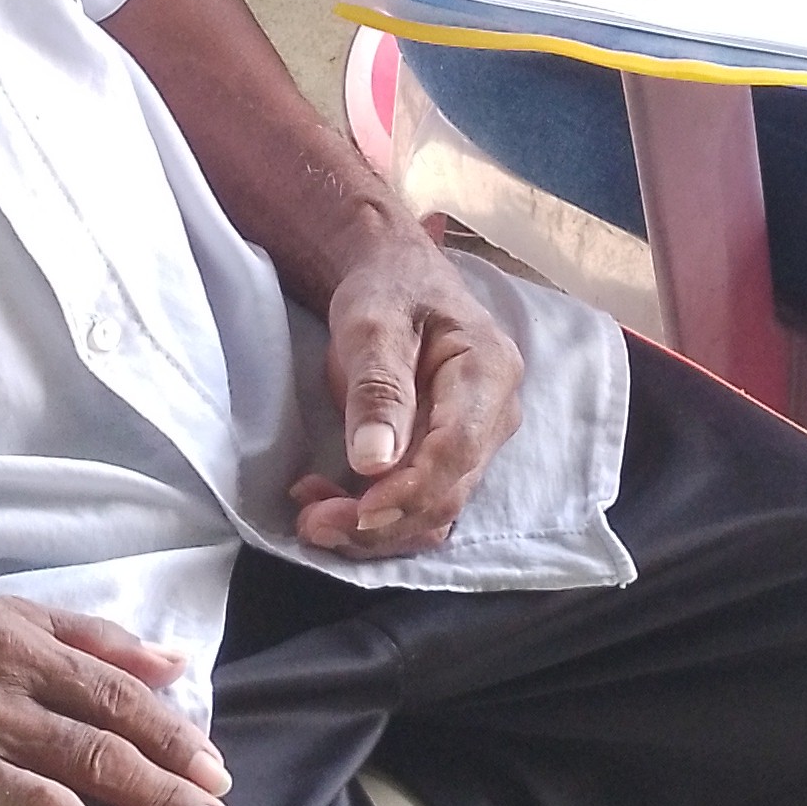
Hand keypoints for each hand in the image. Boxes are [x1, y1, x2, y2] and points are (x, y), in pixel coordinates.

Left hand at [290, 216, 525, 558]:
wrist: (398, 277)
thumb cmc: (389, 291)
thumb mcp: (373, 324)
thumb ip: (377, 389)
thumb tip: (374, 462)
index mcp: (488, 372)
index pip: (456, 451)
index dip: (407, 493)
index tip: (351, 514)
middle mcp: (496, 416)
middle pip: (447, 493)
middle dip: (379, 521)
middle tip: (310, 522)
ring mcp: (480, 442)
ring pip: (435, 511)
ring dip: (374, 528)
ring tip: (310, 514)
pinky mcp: (453, 458)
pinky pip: (422, 505)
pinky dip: (377, 517)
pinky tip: (330, 504)